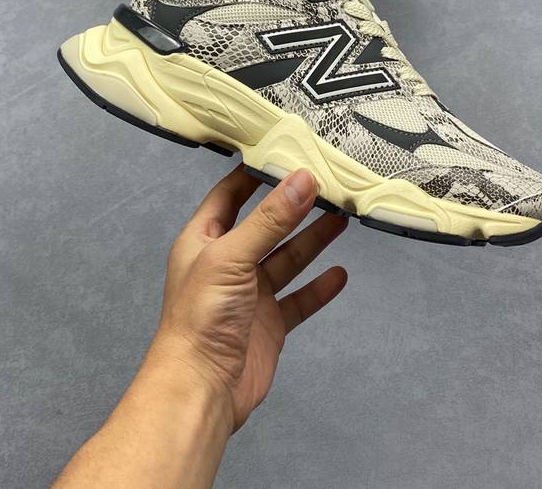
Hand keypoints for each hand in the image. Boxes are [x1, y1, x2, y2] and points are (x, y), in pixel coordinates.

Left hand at [151, 164, 347, 431]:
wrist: (200, 390)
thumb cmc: (201, 317)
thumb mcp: (232, 256)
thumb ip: (270, 219)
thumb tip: (303, 179)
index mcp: (204, 240)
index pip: (230, 194)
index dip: (255, 174)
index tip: (286, 152)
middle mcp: (227, 263)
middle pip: (266, 225)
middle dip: (294, 206)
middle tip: (327, 184)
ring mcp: (250, 295)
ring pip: (287, 259)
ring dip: (312, 240)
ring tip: (341, 217)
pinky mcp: (269, 324)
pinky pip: (299, 299)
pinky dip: (319, 288)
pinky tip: (339, 275)